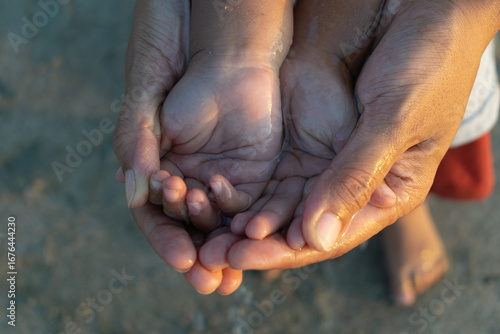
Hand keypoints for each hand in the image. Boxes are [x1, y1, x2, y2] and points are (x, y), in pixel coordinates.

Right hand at [112, 0, 242, 293]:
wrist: (230, 49)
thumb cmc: (179, 68)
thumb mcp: (146, 102)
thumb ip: (136, 142)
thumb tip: (133, 191)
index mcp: (153, 168)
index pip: (154, 215)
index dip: (165, 238)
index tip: (182, 259)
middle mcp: (184, 178)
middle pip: (187, 228)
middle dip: (198, 253)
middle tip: (210, 281)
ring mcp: (217, 176)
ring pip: (218, 222)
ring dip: (224, 245)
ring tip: (231, 267)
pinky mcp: (251, 171)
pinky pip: (247, 204)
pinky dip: (248, 220)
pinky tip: (251, 233)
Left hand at [214, 0, 499, 269]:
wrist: (419, 11)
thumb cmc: (427, 63)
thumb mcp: (395, 120)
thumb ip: (355, 177)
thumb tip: (316, 239)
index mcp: (390, 192)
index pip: (334, 235)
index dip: (286, 251)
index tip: (244, 258)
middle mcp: (357, 186)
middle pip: (303, 227)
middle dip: (258, 243)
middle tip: (214, 254)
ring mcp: (331, 163)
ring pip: (284, 204)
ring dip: (246, 220)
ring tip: (208, 234)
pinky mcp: (310, 142)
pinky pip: (276, 173)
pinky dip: (249, 187)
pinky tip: (218, 195)